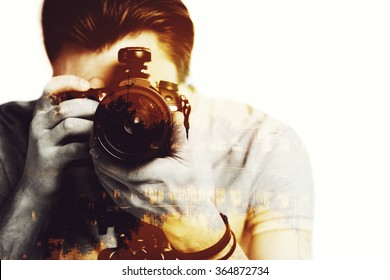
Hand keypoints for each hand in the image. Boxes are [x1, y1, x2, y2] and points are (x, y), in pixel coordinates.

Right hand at [20, 75, 98, 203]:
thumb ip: (75, 120)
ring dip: (92, 127)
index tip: (87, 84)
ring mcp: (42, 142)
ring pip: (69, 125)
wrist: (37, 188)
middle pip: (65, 107)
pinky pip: (74, 149)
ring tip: (105, 132)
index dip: (67, 82)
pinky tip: (99, 150)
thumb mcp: (61, 135)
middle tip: (107, 114)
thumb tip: (103, 108)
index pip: (49, 88)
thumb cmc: (56, 158)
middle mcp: (38, 125)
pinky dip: (91, 147)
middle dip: (90, 108)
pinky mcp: (49, 160)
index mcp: (41, 115)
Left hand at [90, 111, 232, 253]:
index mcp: (150, 176)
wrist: (188, 215)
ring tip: (96, 149)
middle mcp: (137, 191)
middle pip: (104, 171)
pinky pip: (108, 190)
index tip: (97, 136)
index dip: (101, 151)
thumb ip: (178, 135)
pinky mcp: (128, 207)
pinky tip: (103, 167)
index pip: (115, 165)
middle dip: (96, 153)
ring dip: (97, 165)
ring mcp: (130, 201)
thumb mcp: (186, 158)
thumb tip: (174, 114)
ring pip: (104, 181)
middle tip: (94, 137)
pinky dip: (103, 176)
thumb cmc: (188, 187)